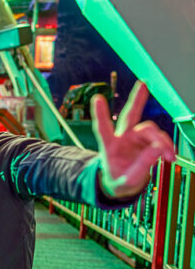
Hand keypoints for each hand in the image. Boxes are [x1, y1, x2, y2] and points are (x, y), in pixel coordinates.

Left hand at [92, 81, 174, 198]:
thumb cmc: (119, 180)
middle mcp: (122, 138)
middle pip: (130, 116)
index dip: (100, 114)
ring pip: (150, 130)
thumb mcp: (126, 181)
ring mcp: (134, 137)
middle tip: (143, 84)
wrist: (122, 184)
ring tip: (169, 156)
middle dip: (136, 100)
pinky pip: (160, 139)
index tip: (97, 99)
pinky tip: (170, 155)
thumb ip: (141, 167)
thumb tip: (158, 149)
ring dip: (162, 141)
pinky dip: (166, 146)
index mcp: (109, 147)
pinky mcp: (146, 140)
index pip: (103, 129)